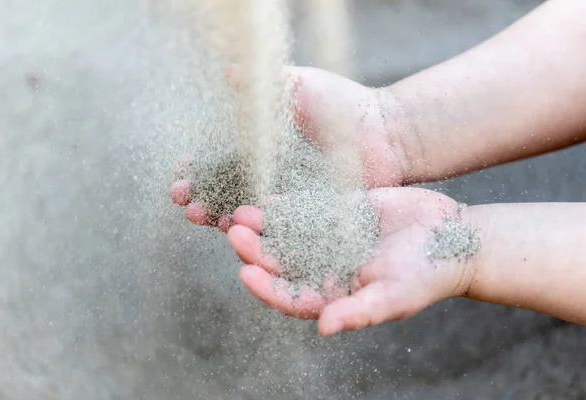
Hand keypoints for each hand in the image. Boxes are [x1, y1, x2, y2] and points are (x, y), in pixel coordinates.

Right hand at [170, 66, 414, 230]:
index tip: (181, 170)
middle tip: (182, 200)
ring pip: (244, 210)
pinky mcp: (305, 217)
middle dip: (200, 194)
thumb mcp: (299, 86)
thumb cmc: (344, 104)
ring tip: (199, 216)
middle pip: (226, 189)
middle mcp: (269, 174)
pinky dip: (253, 228)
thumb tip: (227, 71)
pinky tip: (233, 228)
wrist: (386, 132)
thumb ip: (263, 85)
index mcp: (262, 145)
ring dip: (218, 215)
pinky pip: (274, 225)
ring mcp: (286, 198)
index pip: (220, 159)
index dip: (198, 166)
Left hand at [226, 187, 476, 335]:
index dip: (266, 288)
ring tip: (242, 212)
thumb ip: (359, 311)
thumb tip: (324, 328)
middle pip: (281, 263)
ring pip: (287, 234)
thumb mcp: (395, 297)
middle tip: (234, 233)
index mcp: (333, 294)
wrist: (454, 236)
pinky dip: (288, 203)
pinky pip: (307, 207)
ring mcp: (329, 238)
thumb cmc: (427, 276)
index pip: (291, 296)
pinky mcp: (339, 211)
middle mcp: (325, 267)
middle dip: (255, 250)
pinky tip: (268, 196)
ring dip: (264, 225)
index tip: (244, 273)